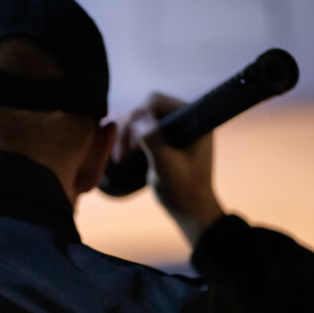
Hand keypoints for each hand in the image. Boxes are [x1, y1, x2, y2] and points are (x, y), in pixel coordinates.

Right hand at [117, 92, 224, 246]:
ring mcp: (172, 128)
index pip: (157, 102)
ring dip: (125, 136)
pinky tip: (121, 156)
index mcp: (193, 119)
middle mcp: (183, 118)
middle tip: (123, 155)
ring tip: (120, 158)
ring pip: (138, 119)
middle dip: (129, 129)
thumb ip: (153, 138)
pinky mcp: (162, 138)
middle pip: (144, 109)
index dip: (138, 118)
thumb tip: (135, 113)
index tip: (132, 146)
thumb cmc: (183, 190)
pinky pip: (138, 130)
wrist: (190, 210)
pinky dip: (126, 140)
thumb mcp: (167, 166)